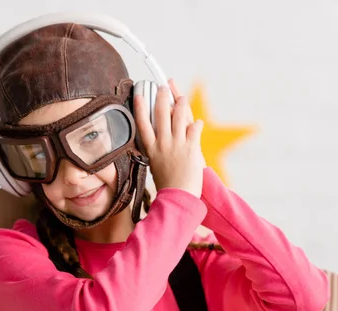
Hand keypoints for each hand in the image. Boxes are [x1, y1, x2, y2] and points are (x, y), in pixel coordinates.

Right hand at [134, 78, 205, 197]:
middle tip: (163, 87)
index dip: (141, 108)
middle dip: (162, 97)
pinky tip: (197, 122)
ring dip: (181, 104)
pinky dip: (196, 124)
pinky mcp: (191, 148)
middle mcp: (163, 144)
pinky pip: (194, 129)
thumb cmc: (167, 185)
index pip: (143, 124)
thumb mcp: (155, 166)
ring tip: (181, 98)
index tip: (140, 95)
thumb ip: (157, 151)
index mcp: (151, 149)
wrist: (178, 197)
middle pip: (161, 114)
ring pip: (179, 117)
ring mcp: (177, 145)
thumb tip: (158, 140)